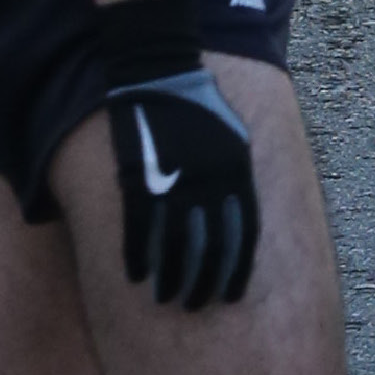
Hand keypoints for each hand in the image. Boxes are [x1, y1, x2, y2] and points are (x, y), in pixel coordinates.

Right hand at [99, 59, 264, 309]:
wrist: (160, 70)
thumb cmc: (200, 105)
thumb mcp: (233, 139)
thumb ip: (236, 180)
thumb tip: (240, 219)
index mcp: (233, 177)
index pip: (238, 240)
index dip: (232, 273)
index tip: (226, 295)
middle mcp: (206, 186)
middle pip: (207, 250)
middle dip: (201, 283)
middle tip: (194, 304)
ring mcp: (170, 184)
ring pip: (173, 247)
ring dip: (170, 278)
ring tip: (167, 299)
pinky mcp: (137, 179)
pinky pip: (138, 229)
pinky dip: (137, 257)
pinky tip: (135, 277)